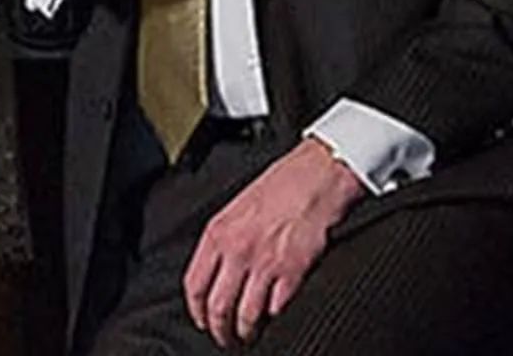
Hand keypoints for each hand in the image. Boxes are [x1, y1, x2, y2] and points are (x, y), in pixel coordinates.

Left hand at [184, 138, 365, 346]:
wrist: (317, 174)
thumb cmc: (282, 184)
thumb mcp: (237, 206)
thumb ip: (224, 238)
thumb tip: (216, 270)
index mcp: (219, 232)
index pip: (195, 284)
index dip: (196, 311)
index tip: (202, 321)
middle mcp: (237, 249)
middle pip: (217, 306)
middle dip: (220, 330)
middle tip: (225, 338)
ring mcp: (265, 262)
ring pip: (245, 315)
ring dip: (246, 331)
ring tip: (249, 336)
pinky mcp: (292, 271)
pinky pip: (276, 308)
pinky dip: (273, 318)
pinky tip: (273, 317)